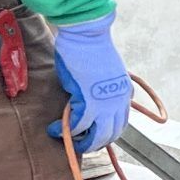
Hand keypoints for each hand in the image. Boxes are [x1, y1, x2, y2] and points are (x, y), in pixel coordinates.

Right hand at [51, 15, 133, 150]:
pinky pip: (79, 125)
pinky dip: (65, 130)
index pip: (120, 122)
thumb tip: (83, 103)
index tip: (94, 135)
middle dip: (95, 143)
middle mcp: (119, 101)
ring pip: (98, 135)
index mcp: (124, 93)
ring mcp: (107, 104)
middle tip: (80, 145)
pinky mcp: (90, 103)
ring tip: (70, 142)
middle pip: (111, 134)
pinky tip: (55, 129)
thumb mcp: (100, 74)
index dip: (107, 132)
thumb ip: (97, 91)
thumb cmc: (89, 47)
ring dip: (83, 143)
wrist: (87, 34)